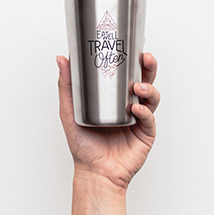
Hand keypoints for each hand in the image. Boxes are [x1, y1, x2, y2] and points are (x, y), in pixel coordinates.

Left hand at [56, 53, 159, 189]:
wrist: (94, 172)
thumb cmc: (83, 145)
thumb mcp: (70, 111)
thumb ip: (67, 85)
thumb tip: (61, 58)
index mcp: (115, 97)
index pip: (128, 72)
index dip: (134, 57)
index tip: (134, 42)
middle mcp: (130, 105)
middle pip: (145, 79)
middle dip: (148, 67)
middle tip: (144, 57)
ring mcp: (139, 119)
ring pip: (151, 96)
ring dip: (148, 88)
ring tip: (137, 88)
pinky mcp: (145, 133)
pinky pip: (148, 119)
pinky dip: (144, 112)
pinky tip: (136, 110)